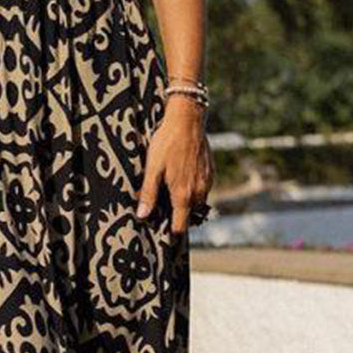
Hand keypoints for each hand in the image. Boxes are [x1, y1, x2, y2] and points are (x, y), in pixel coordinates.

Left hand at [136, 95, 213, 234]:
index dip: (171, 232)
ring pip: (197, 203)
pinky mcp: (210, 173)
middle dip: (177, 216)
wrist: (188, 120)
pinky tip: (181, 179)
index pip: (180, 226)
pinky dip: (193, 191)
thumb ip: (148, 194)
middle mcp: (199, 192)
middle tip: (162, 209)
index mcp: (183, 195)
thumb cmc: (167, 143)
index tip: (162, 231)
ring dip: (186, 203)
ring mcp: (207, 183)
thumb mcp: (153, 168)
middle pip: (189, 217)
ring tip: (170, 193)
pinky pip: (203, 190)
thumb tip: (142, 216)